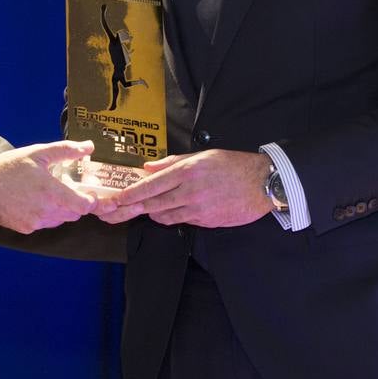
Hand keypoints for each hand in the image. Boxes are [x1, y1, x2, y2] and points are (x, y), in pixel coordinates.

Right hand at [0, 140, 95, 233]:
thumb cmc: (9, 167)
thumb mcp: (38, 152)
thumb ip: (66, 150)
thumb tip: (88, 147)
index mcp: (51, 191)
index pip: (83, 206)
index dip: (91, 201)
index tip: (89, 193)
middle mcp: (45, 210)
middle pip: (74, 214)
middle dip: (76, 202)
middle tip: (67, 189)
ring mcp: (35, 222)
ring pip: (60, 220)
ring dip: (61, 209)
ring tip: (49, 193)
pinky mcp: (26, 228)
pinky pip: (45, 224)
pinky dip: (46, 215)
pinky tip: (36, 201)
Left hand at [93, 149, 272, 227]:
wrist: (262, 183)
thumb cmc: (233, 165)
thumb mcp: (202, 156)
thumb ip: (173, 162)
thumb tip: (148, 168)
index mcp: (187, 171)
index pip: (151, 185)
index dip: (130, 194)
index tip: (115, 200)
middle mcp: (189, 191)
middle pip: (152, 204)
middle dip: (131, 209)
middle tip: (114, 212)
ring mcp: (198, 209)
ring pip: (164, 216)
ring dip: (152, 212)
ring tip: (145, 208)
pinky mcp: (205, 222)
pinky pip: (181, 221)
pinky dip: (172, 216)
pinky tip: (170, 210)